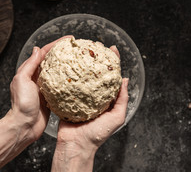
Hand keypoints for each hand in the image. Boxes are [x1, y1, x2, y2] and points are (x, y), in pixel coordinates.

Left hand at [9, 36, 73, 141]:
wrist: (24, 126)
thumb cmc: (21, 104)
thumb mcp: (22, 80)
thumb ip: (30, 65)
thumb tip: (37, 49)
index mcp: (30, 72)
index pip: (44, 52)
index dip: (56, 44)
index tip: (69, 39)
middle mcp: (38, 78)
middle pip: (53, 61)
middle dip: (64, 53)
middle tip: (77, 48)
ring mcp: (46, 88)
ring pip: (59, 73)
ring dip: (68, 67)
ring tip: (80, 62)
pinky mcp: (52, 98)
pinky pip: (62, 87)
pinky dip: (70, 82)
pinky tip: (78, 80)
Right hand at [51, 46, 128, 171]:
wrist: (75, 145)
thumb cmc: (97, 135)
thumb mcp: (116, 117)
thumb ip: (122, 100)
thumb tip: (125, 80)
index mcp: (105, 99)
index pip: (110, 76)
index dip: (113, 62)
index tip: (112, 49)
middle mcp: (92, 96)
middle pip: (95, 73)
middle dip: (95, 59)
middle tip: (95, 46)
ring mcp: (79, 96)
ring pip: (81, 76)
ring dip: (81, 64)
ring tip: (81, 51)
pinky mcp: (66, 99)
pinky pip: (67, 85)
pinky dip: (67, 75)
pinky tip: (66, 66)